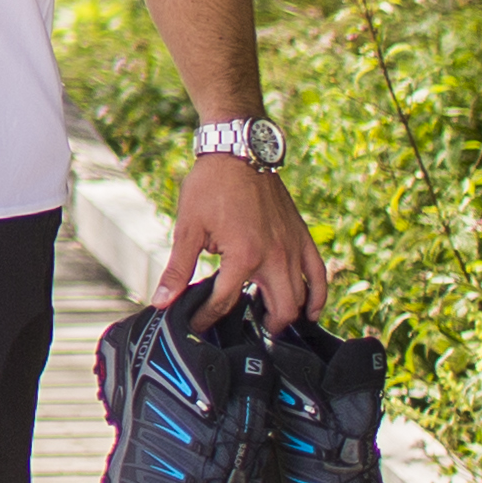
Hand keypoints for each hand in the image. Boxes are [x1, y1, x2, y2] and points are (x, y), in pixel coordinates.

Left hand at [158, 152, 327, 335]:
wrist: (240, 151)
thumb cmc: (211, 185)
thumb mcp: (188, 227)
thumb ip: (178, 268)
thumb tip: (162, 300)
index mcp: (244, 256)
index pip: (227, 302)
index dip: (208, 318)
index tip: (198, 326)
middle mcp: (275, 256)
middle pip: (279, 310)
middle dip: (262, 327)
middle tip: (243, 330)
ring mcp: (293, 248)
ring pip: (302, 297)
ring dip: (289, 315)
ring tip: (271, 324)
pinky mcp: (302, 237)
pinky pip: (319, 274)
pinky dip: (318, 296)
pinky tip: (312, 311)